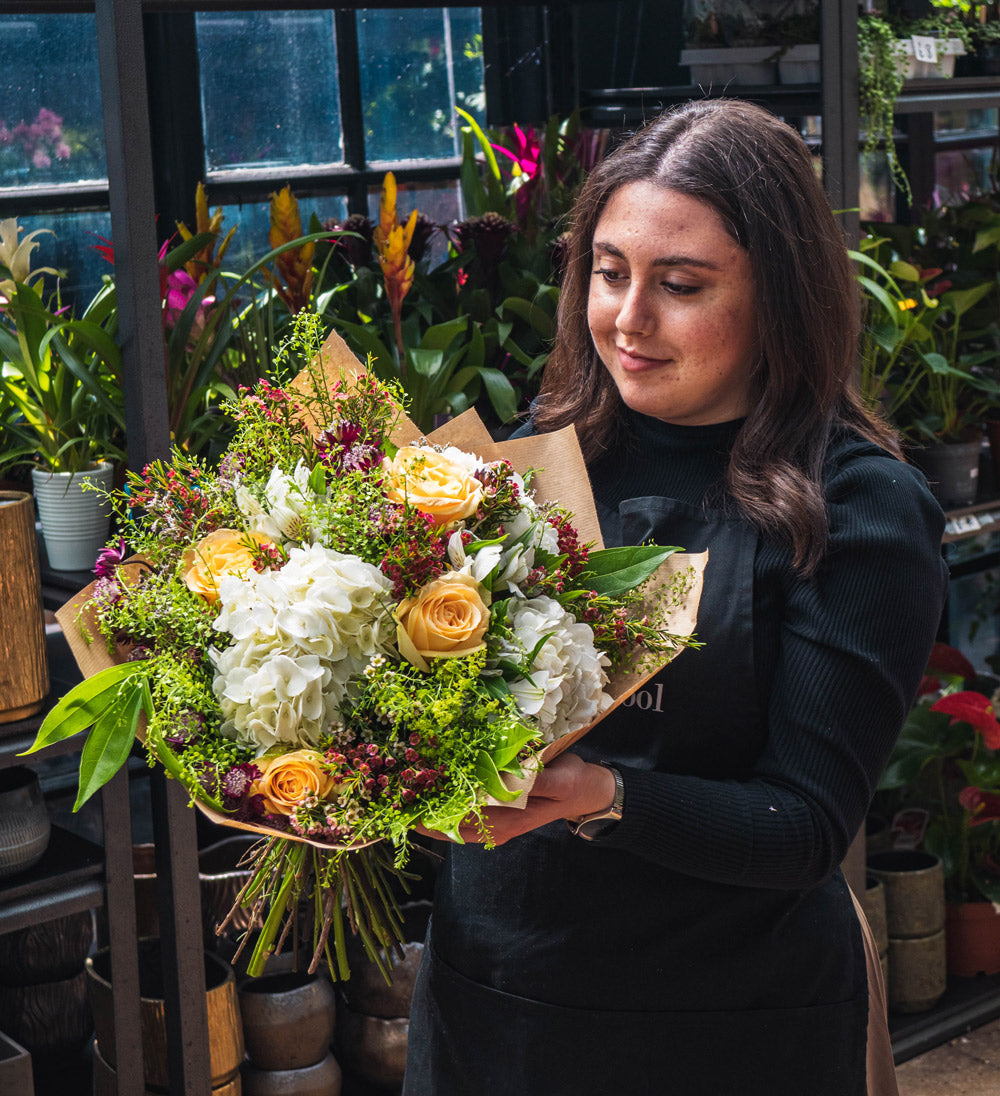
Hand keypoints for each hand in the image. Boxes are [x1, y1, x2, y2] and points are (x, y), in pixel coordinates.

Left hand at [416, 752, 616, 845]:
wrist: (586, 792)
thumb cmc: (572, 782)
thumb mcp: (559, 778)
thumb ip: (534, 780)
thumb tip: (508, 778)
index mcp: (510, 818)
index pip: (462, 815)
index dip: (435, 806)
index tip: (409, 794)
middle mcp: (497, 828)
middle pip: (450, 825)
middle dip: (422, 812)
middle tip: (393, 796)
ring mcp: (495, 826)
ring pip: (452, 826)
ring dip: (428, 814)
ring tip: (401, 798)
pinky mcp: (495, 819)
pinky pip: (462, 821)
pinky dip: (443, 811)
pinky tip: (428, 797)